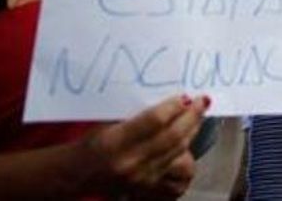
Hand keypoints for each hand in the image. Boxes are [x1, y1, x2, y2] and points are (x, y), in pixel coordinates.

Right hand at [73, 94, 207, 195]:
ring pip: (178, 150)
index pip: (155, 121)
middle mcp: (129, 162)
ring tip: (196, 117)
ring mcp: (140, 178)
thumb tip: (171, 99)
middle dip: (192, 116)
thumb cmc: (93, 143)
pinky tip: (187, 138)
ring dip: (192, 130)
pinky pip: (177, 167)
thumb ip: (139, 114)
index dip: (174, 106)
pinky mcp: (148, 186)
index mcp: (115, 142)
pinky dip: (186, 150)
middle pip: (172, 136)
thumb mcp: (108, 123)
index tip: (186, 95)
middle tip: (202, 101)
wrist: (79, 174)